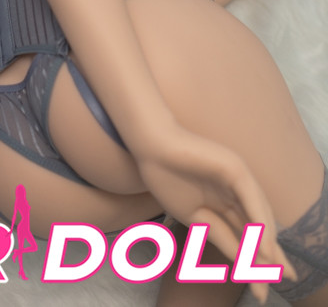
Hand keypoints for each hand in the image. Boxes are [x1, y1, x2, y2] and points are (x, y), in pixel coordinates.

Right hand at [136, 125, 296, 302]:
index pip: (245, 233)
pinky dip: (260, 223)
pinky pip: (252, 199)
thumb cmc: (164, 177)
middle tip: (287, 280)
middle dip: (271, 255)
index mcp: (224, 200)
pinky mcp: (235, 168)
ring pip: (259, 215)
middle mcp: (236, 190)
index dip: (253, 260)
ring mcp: (238, 177)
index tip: (260, 288)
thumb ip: (218, 234)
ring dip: (269, 244)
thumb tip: (239, 257)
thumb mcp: (194, 216)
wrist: (150, 148)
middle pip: (259, 226)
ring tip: (273, 270)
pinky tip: (265, 246)